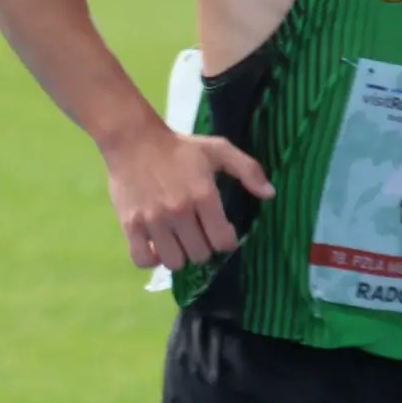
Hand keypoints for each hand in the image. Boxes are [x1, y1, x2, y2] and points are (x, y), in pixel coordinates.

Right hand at [105, 121, 272, 271]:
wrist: (133, 140)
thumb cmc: (179, 147)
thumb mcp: (219, 150)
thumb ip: (248, 170)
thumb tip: (270, 194)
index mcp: (203, 195)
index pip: (223, 242)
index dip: (226, 240)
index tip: (221, 232)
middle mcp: (179, 211)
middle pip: (199, 255)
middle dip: (203, 247)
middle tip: (198, 234)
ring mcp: (153, 220)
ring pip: (174, 262)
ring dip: (179, 255)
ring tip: (178, 241)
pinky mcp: (130, 225)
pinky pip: (142, 260)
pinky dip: (152, 259)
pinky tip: (157, 247)